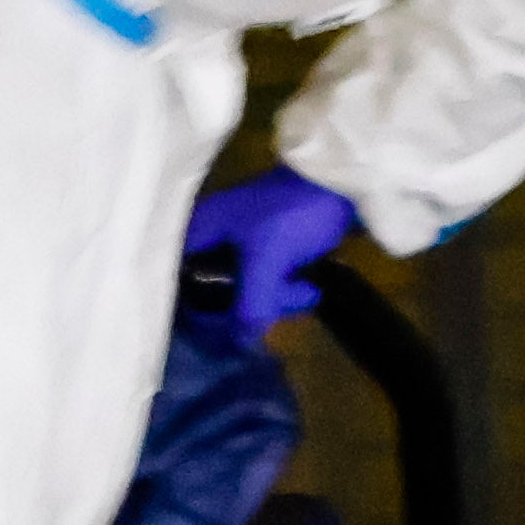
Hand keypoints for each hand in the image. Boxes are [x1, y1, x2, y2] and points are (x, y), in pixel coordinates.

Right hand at [182, 166, 364, 338]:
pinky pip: (268, 282)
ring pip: (248, 290)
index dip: (195, 309)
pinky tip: (311, 284)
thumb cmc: (296, 212)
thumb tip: (239, 343)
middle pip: (217, 292)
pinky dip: (289, 288)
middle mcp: (213, 237)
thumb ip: (250, 304)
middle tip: (284, 295)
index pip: (179, 281)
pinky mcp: (269, 248)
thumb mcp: (268, 259)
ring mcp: (242, 242)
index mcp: (199, 230)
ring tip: (308, 287)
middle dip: (255, 303)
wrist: (345, 181)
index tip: (219, 329)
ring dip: (281, 297)